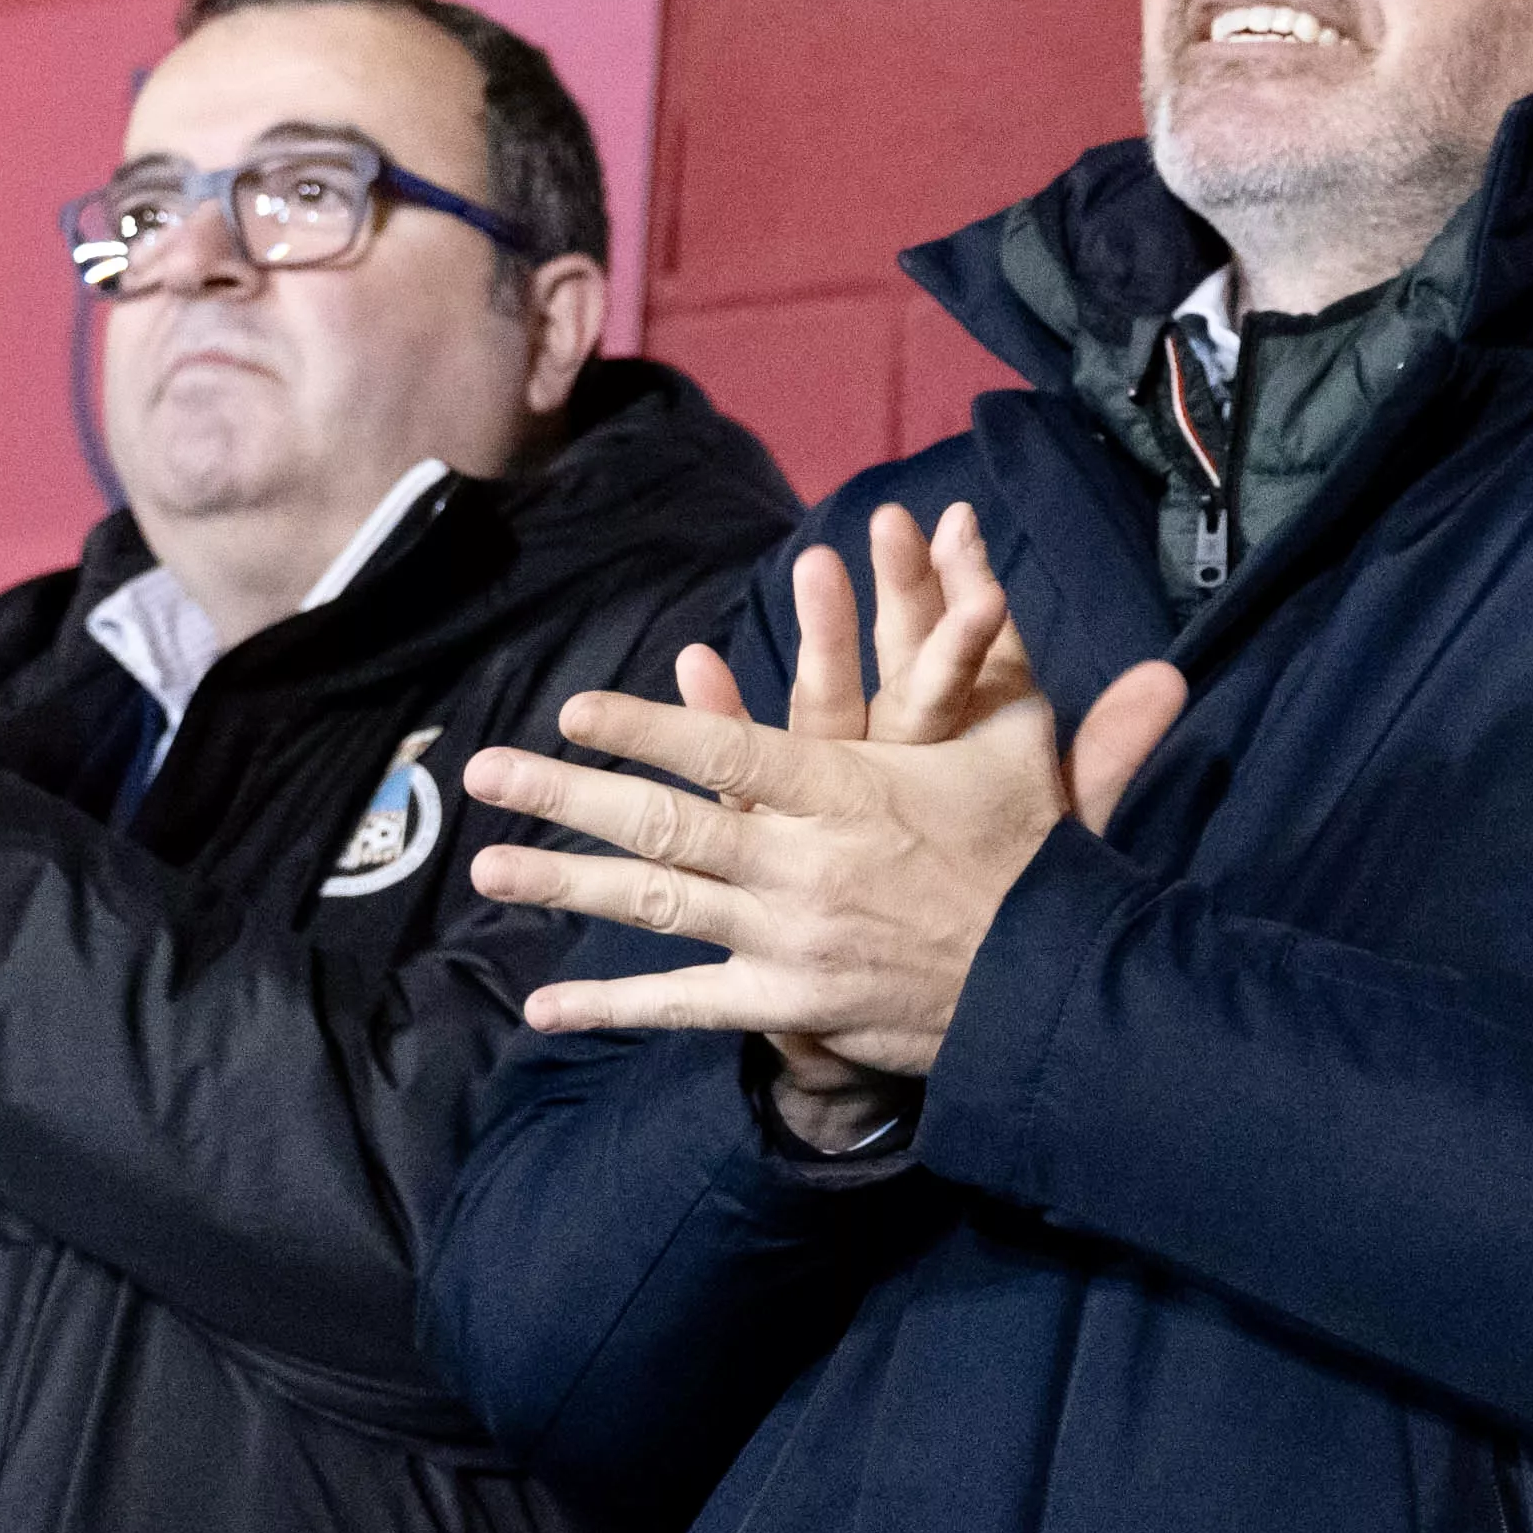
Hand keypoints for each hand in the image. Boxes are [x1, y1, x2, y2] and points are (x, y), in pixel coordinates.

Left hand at [469, 521, 1183, 1087]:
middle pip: (662, 824)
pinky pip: (685, 1004)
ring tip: (486, 865)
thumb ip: (986, 635)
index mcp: (846, 790)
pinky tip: (543, 1007)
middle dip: (565, 795)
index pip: (728, 752)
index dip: (646, 728)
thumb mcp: (1014, 731)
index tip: (576, 709)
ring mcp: (787, 936)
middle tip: (483, 773)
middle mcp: (801, 862)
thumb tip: (971, 525)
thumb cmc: (1031, 844)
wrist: (1048, 977)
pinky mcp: (788, 1001)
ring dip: (564, 883)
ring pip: (656, 905)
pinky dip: (613, 1004)